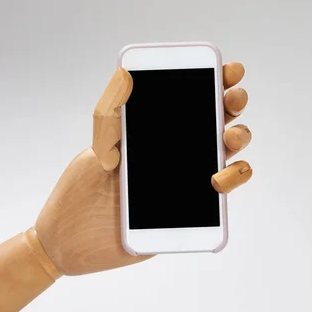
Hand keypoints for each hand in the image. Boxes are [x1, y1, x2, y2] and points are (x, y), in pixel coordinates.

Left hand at [35, 63, 251, 274]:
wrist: (73, 240)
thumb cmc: (82, 191)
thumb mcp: (96, 148)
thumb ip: (110, 116)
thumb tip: (124, 76)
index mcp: (158, 131)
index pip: (193, 100)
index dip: (217, 82)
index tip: (229, 70)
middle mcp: (179, 151)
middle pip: (218, 121)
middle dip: (233, 103)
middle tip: (233, 98)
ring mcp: (189, 178)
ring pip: (228, 152)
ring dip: (239, 138)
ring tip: (229, 138)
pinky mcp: (193, 209)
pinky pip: (224, 190)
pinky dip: (231, 179)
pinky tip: (217, 178)